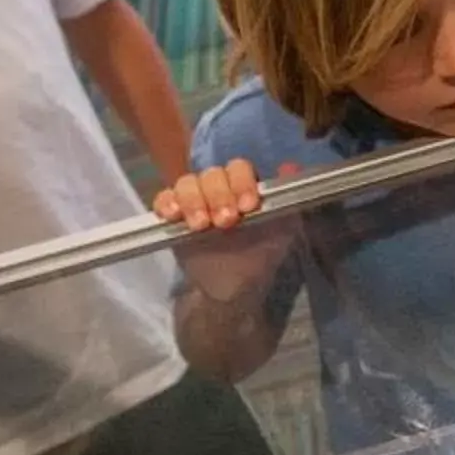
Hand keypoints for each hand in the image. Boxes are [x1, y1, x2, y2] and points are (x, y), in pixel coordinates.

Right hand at [155, 159, 299, 302]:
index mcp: (242, 185)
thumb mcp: (282, 231)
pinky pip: (163, 198)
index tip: (248, 206)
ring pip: (187, 183)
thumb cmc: (260, 254)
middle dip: (218, 195)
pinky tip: (173, 215)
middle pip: (212, 174)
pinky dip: (166, 203)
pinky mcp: (173, 215)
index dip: (241, 183)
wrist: (235, 288)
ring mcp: (193, 199)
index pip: (238, 169)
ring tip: (201, 225)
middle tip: (226, 221)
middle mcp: (217, 187)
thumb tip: (291, 166)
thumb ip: (287, 200)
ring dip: (193, 201)